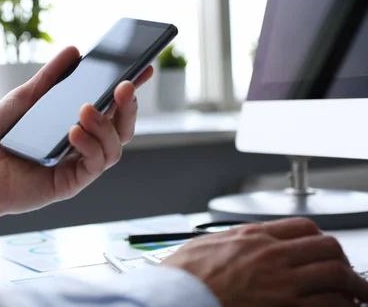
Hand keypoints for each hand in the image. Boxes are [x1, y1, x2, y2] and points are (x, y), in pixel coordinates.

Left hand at [0, 46, 152, 216]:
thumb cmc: (1, 133)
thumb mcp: (26, 97)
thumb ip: (50, 77)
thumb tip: (74, 51)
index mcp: (78, 122)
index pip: (113, 106)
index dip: (131, 89)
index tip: (144, 67)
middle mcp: (85, 143)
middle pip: (123, 127)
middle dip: (129, 106)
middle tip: (124, 86)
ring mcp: (80, 163)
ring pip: (114, 147)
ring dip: (105, 126)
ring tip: (86, 109)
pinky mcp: (72, 182)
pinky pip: (94, 164)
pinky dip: (89, 145)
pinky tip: (74, 131)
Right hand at [161, 217, 367, 306]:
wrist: (176, 296)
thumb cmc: (184, 275)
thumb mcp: (208, 244)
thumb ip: (234, 240)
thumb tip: (245, 241)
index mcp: (252, 236)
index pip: (302, 227)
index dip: (320, 238)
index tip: (323, 249)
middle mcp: (271, 254)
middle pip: (325, 246)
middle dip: (342, 259)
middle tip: (347, 272)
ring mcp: (280, 281)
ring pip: (334, 274)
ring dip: (352, 284)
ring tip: (357, 293)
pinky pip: (326, 304)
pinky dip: (339, 306)